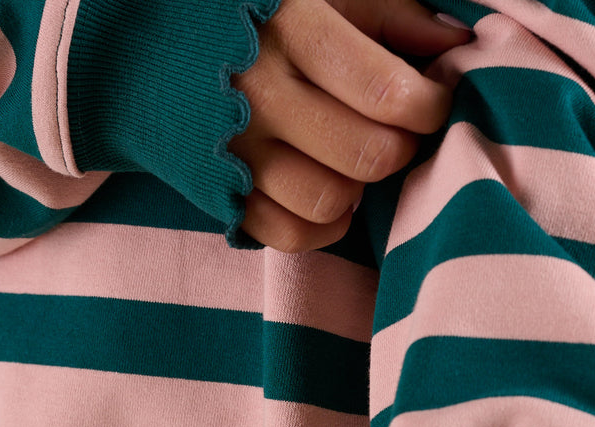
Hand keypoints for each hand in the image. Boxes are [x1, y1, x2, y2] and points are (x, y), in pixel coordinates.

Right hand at [229, 0, 472, 250]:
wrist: (140, 40)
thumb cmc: (246, 10)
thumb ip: (387, 10)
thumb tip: (454, 43)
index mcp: (290, 27)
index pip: (388, 92)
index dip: (428, 106)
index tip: (429, 100)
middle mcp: (259, 93)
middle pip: (367, 155)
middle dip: (399, 148)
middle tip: (394, 132)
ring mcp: (234, 151)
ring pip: (329, 202)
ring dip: (359, 189)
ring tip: (354, 158)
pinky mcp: (218, 193)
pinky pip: (288, 236)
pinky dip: (322, 225)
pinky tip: (329, 192)